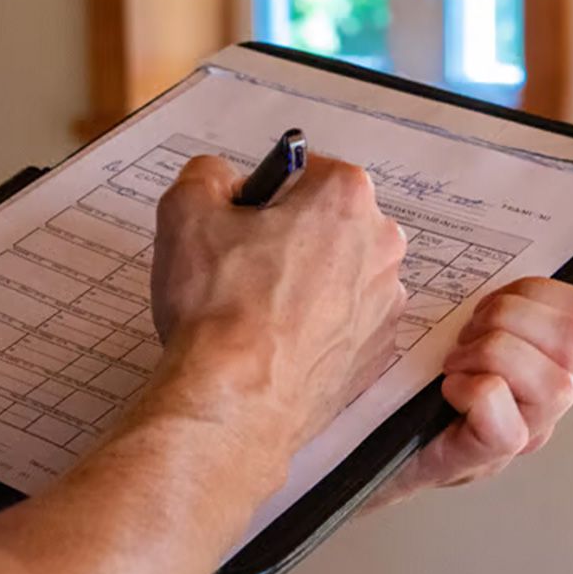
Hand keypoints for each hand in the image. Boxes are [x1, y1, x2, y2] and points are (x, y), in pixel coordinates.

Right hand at [150, 154, 407, 446]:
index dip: (263, 195)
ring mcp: (385, 305)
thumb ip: (207, 175)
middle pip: (328, 224)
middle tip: (242, 269)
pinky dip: (316, 330)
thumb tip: (221, 181)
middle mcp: (381, 246)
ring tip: (256, 314)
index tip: (240, 222)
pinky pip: (344, 325)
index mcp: (345, 197)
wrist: (236, 402)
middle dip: (290, 238)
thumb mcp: (186, 211)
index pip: (304, 171)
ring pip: (338, 276)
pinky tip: (277, 346)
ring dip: (305, 285)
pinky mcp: (376, 354)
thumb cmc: (218, 308)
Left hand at [367, 278, 572, 508]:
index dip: (542, 292)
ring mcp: (522, 436)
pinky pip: (502, 415)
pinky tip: (448, 390)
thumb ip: (525, 312)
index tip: (494, 302)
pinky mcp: (482, 459)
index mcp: (551, 362)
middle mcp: (547, 403)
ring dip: (491, 355)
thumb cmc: (417, 386)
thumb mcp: (475, 333)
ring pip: (554, 384)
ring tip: (454, 363)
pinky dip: (472, 390)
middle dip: (513, 318)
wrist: (367, 449)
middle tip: (467, 334)